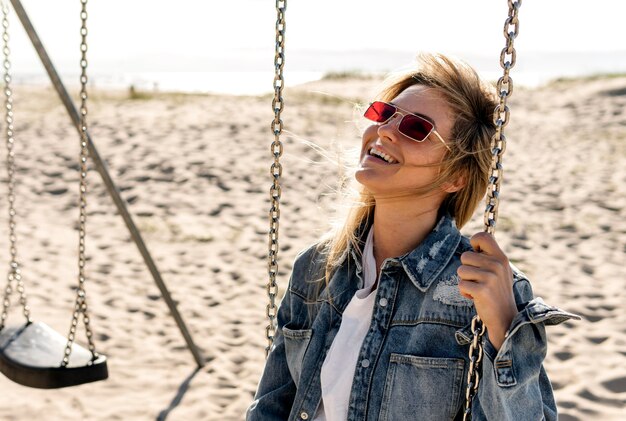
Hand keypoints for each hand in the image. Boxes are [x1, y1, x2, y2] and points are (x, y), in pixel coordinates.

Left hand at [457, 232, 517, 350]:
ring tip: (478, 289)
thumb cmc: (496, 291)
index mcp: (501, 257)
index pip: (483, 236)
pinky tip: (476, 297)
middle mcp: (497, 264)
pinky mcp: (482, 290)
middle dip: (466, 269)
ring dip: (465, 281)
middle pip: (465, 256)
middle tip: (478, 280)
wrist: (505, 318)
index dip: (474, 243)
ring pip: (461, 270)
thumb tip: (475, 239)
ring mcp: (490, 277)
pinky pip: (461, 284)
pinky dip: (465, 292)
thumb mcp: (499, 270)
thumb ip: (489, 256)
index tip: (476, 254)